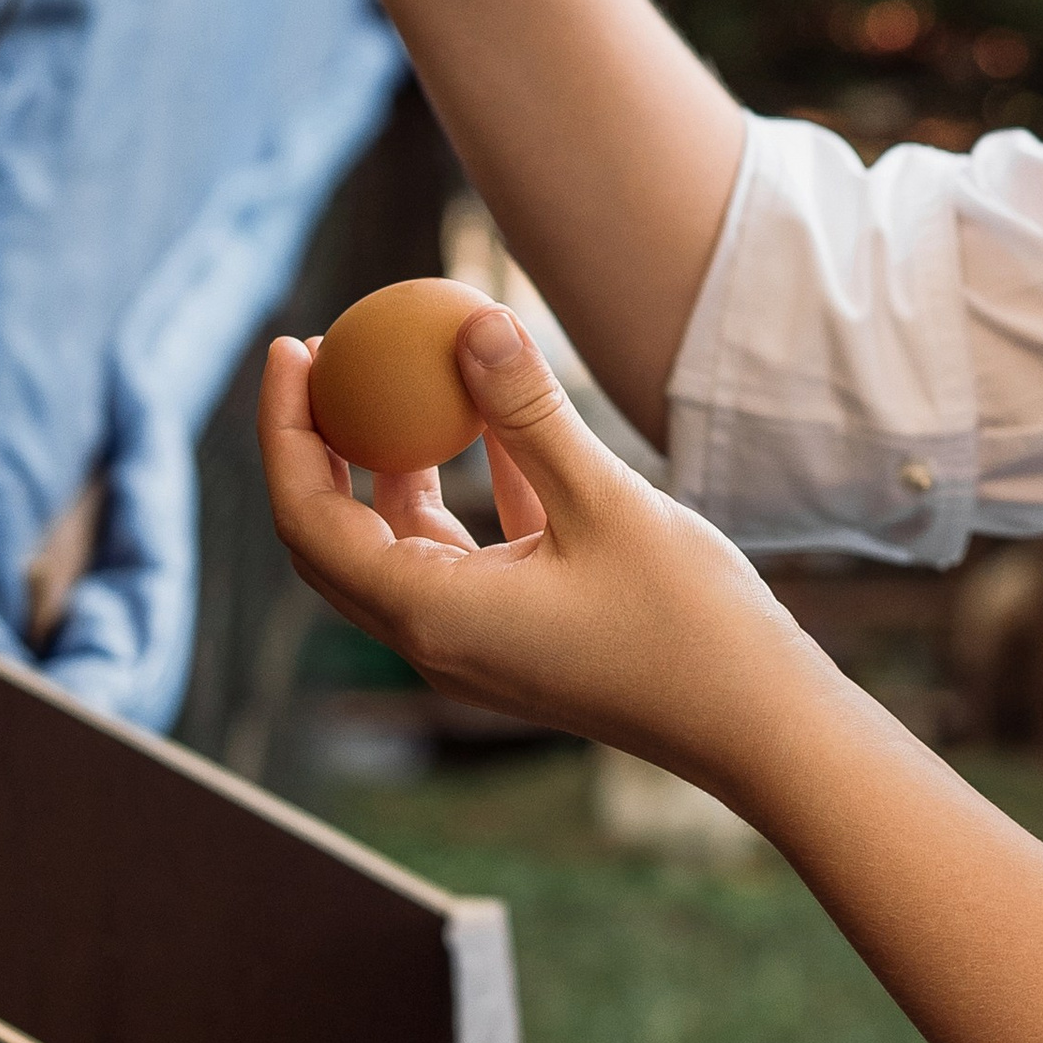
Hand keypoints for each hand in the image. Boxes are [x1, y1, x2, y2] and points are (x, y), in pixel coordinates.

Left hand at [259, 306, 820, 795]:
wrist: (756, 724)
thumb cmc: (687, 625)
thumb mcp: (607, 500)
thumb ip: (531, 411)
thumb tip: (471, 318)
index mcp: (432, 616)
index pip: (308, 517)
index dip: (286, 426)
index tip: (294, 344)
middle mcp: (434, 639)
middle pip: (330, 534)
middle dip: (316, 442)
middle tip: (324, 352)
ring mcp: (474, 644)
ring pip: (397, 543)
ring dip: (389, 462)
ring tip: (402, 373)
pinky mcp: (518, 636)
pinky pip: (462, 554)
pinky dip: (462, 490)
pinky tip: (494, 422)